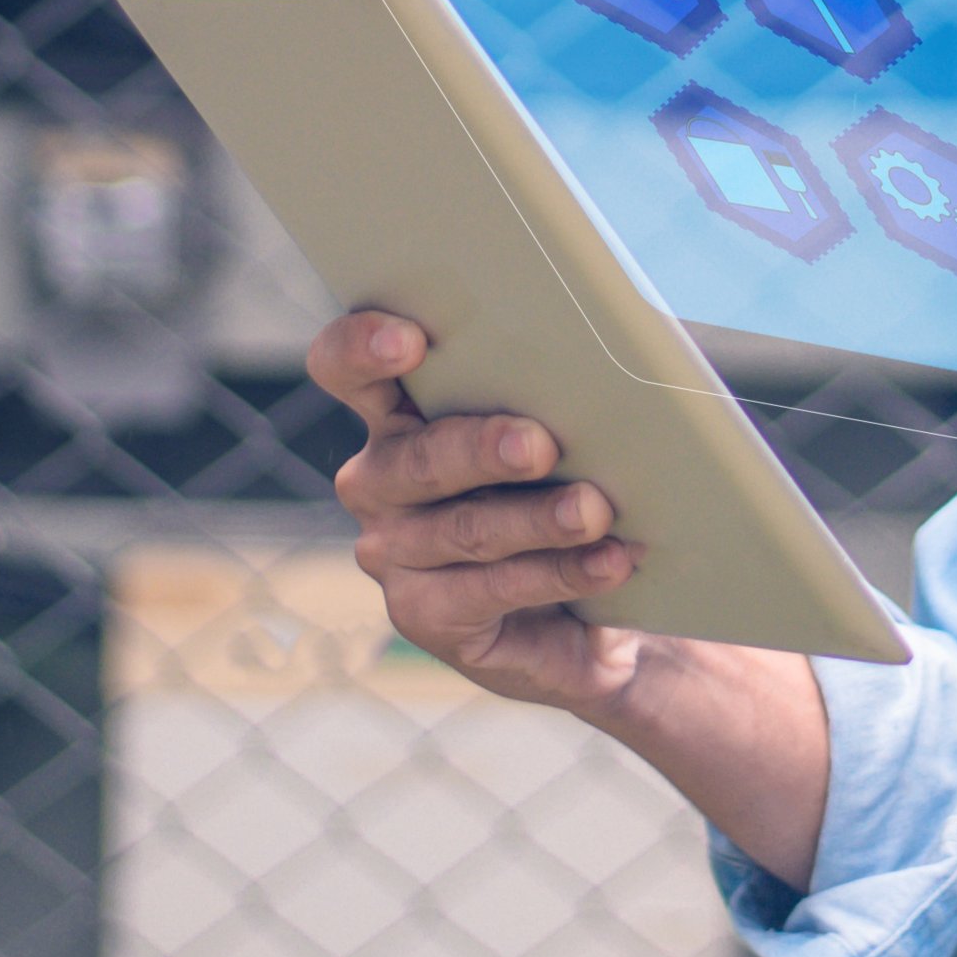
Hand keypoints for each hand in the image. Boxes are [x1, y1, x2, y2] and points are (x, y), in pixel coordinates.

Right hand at [311, 307, 837, 884]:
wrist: (594, 611)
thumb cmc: (570, 491)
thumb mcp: (560, 437)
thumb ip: (553, 399)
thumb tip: (607, 364)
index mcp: (397, 414)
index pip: (347, 369)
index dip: (360, 348)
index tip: (411, 340)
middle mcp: (379, 482)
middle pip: (415, 458)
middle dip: (479, 449)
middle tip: (540, 445)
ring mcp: (395, 554)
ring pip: (464, 530)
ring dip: (537, 520)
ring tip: (595, 511)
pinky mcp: (425, 616)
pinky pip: (490, 592)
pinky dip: (558, 574)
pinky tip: (609, 562)